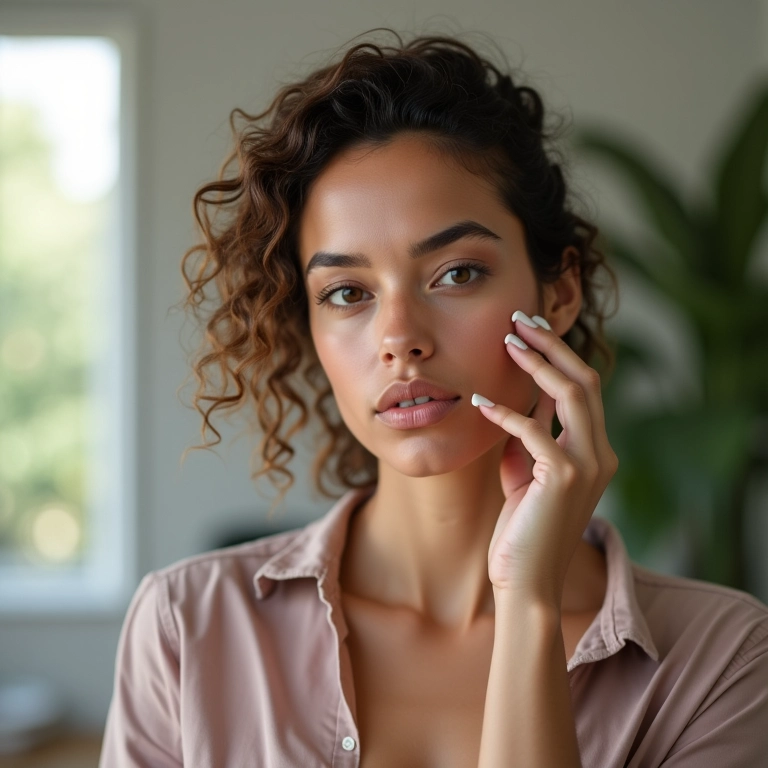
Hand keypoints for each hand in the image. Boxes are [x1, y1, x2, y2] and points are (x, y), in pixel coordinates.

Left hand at [473, 311, 617, 609]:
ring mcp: (588, 465)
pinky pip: (534, 430)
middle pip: (585, 380)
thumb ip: (531, 437)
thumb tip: (520, 401)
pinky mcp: (565, 478)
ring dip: (538, 363)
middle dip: (552, 345)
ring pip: (572, 394)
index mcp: (595, 450)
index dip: (558, 355)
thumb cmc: (522, 527)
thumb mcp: (527, 472)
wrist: (526, 581)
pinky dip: (506, 412)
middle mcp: (600, 453)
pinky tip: (478, 403)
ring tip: (508, 341)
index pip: (584, 389)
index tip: (530, 331)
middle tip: (520, 319)